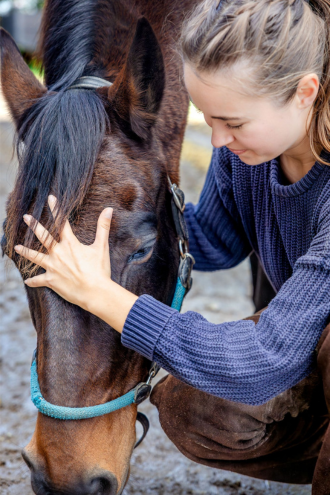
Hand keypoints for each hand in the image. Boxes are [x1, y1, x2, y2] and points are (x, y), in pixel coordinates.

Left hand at [14, 195, 112, 310]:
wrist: (95, 291)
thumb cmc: (99, 270)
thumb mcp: (102, 247)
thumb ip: (103, 227)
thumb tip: (109, 209)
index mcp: (70, 244)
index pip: (62, 222)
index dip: (56, 209)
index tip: (50, 199)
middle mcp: (58, 253)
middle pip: (43, 237)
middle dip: (34, 225)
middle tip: (25, 217)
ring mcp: (53, 267)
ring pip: (35, 257)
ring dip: (26, 252)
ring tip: (17, 247)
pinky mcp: (51, 280)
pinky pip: (39, 280)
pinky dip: (33, 281)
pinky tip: (27, 280)